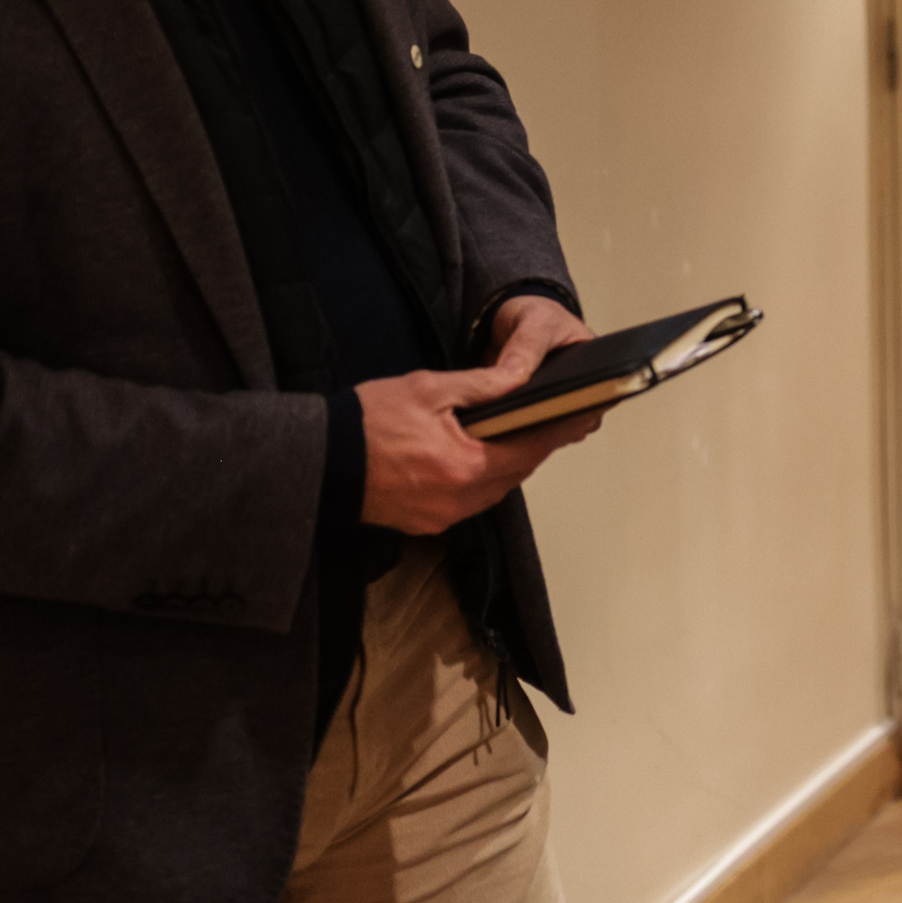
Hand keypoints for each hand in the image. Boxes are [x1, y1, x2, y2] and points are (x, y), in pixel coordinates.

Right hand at [360, 295, 604, 535]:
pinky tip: (477, 457)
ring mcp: (443, 516)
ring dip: (507, 464)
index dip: (559, 429)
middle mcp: (459, 499)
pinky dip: (480, 480)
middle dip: (533, 445)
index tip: (582, 415)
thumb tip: (519, 378)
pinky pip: (469, 502)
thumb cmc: (366, 422)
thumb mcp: (427, 388)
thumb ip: (481, 385)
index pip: (530, 448)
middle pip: (516, 472)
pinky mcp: (426, 523)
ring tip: (516, 434)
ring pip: (495, 489)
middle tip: (551, 419)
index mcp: (466, 465)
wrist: (318, 462)